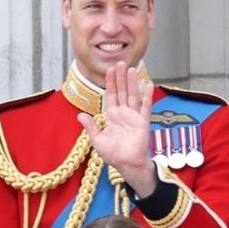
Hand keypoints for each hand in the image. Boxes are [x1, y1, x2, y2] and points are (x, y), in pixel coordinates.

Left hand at [78, 62, 156, 196]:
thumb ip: (90, 126)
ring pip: (133, 95)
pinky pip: (145, 107)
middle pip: (122, 91)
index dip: (111, 82)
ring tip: (132, 69)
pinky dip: (147, 96)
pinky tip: (149, 85)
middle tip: (121, 62)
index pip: (111, 95)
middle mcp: (124, 113)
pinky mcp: (143, 122)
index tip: (111, 69)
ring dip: (132, 82)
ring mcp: (134, 116)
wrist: (127, 164)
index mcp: (113, 116)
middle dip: (121, 77)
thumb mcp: (98, 140)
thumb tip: (80, 115)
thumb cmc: (114, 154)